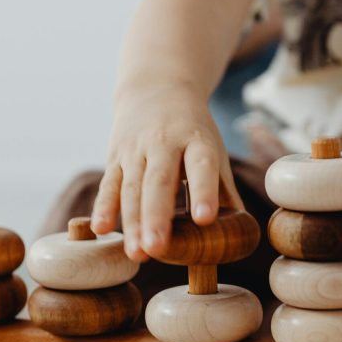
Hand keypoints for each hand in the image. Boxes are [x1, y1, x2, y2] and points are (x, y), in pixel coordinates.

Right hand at [92, 86, 242, 262]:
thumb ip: (223, 190)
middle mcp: (164, 142)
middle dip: (156, 216)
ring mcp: (136, 149)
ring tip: (137, 253)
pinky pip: (109, 183)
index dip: (204, 192)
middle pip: (159, 182)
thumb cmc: (192, 131)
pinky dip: (103, 206)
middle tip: (157, 248)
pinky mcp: (115, 156)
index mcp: (196, 140)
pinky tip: (101, 229)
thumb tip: (240, 233)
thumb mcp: (213, 150)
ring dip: (132, 222)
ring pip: (132, 188)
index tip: (205, 219)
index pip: (201, 166)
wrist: (155, 88)